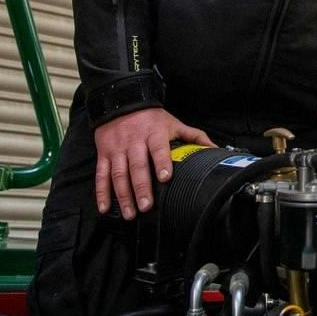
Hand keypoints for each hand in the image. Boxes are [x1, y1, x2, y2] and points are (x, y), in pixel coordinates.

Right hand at [92, 108, 211, 219]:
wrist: (120, 102)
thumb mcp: (173, 122)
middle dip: (141, 187)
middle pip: (137, 166)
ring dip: (123, 196)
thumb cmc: (151, 118)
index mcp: (154, 134)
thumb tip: (215, 148)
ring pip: (118, 174)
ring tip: (130, 213)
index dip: (161, 163)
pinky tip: (104, 208)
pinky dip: (101, 193)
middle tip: (146, 206)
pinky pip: (101, 175)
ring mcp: (117, 149)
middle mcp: (134, 142)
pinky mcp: (104, 154)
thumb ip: (194, 136)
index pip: (158, 149)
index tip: (165, 178)